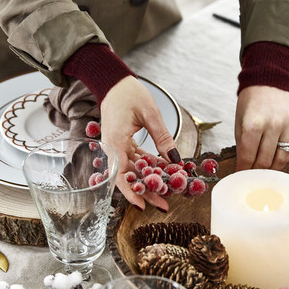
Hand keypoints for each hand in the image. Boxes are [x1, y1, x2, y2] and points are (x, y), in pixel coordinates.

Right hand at [100, 76, 178, 211]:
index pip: (120, 177)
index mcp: (115, 142)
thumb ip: (162, 137)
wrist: (113, 82)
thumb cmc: (128, 93)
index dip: (131, 193)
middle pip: (128, 178)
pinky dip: (148, 166)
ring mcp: (116, 147)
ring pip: (132, 171)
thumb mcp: (150, 114)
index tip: (143, 206)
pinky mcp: (121, 144)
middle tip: (165, 204)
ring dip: (149, 180)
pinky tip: (163, 171)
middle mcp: (112, 148)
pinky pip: (134, 160)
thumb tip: (175, 159)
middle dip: (146, 192)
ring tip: (167, 189)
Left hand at [234, 85, 288, 170]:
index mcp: (253, 123)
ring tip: (268, 166)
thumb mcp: (240, 123)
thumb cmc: (251, 104)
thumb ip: (243, 146)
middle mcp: (273, 123)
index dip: (244, 169)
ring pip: (283, 157)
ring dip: (274, 166)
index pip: (248, 157)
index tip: (242, 175)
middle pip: (266, 160)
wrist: (267, 81)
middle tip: (255, 173)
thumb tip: (245, 168)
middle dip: (258, 170)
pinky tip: (281, 152)